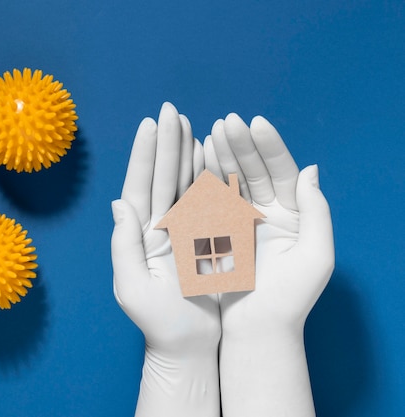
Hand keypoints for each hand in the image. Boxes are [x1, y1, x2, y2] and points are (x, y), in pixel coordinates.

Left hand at [111, 103, 220, 416]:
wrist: (187, 345)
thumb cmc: (158, 322)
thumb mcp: (133, 287)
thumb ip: (124, 245)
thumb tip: (118, 203)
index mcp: (140, 235)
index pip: (140, 187)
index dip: (144, 155)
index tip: (150, 124)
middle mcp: (159, 228)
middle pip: (162, 177)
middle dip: (166, 144)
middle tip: (171, 111)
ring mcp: (181, 232)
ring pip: (183, 185)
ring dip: (185, 154)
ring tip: (188, 124)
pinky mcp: (203, 241)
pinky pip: (206, 203)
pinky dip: (207, 178)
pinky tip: (209, 156)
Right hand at [205, 113, 333, 415]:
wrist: (257, 329)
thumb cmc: (291, 298)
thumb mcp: (316, 256)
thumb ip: (317, 212)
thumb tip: (311, 171)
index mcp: (293, 215)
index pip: (283, 172)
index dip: (270, 147)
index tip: (255, 123)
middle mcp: (267, 213)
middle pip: (255, 171)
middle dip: (241, 145)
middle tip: (227, 122)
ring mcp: (241, 221)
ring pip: (231, 180)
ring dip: (222, 155)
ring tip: (211, 130)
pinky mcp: (218, 233)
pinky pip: (212, 201)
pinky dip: (205, 178)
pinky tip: (197, 157)